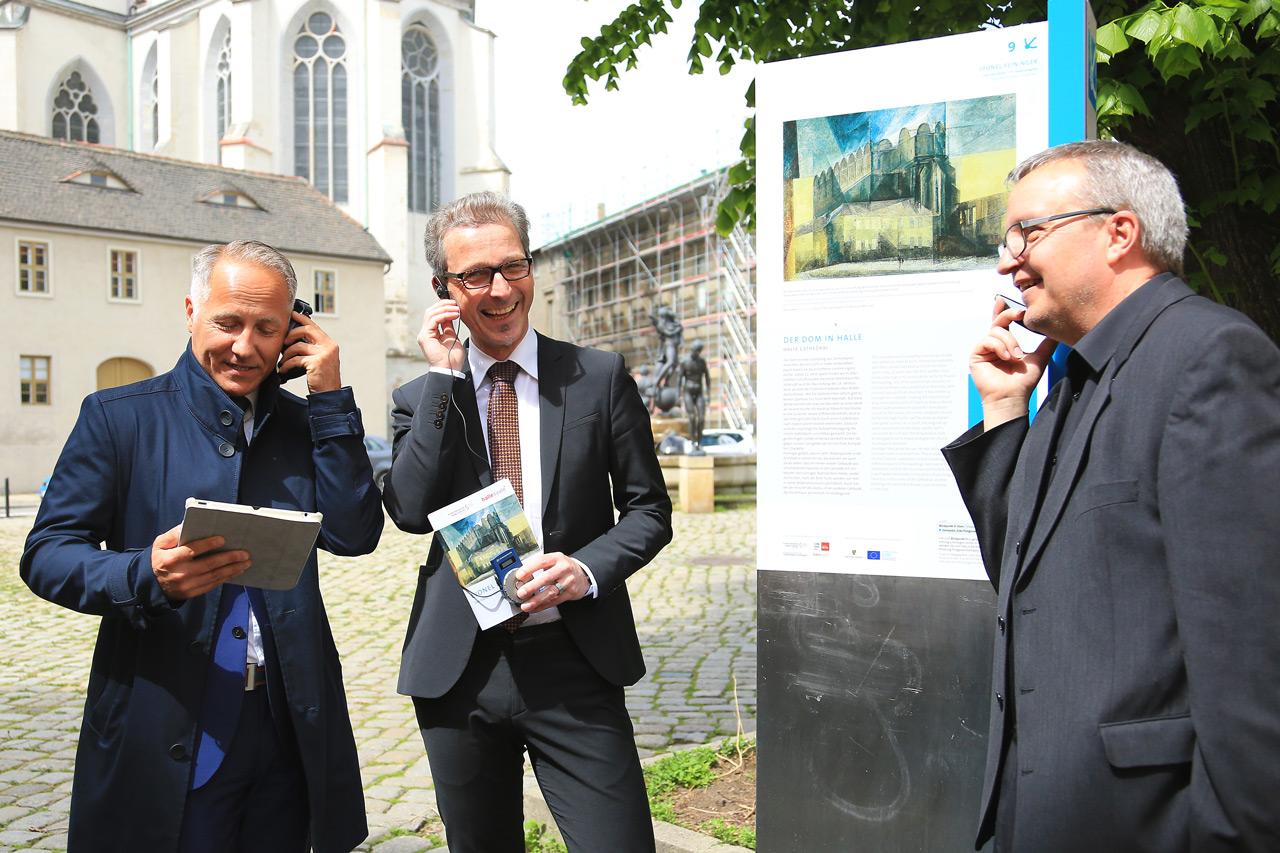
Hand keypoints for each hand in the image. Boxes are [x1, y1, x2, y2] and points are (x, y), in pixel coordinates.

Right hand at [151, 523, 249, 600]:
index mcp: (171, 559)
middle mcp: (180, 573)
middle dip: (228, 558)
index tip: (222, 539)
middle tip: (244, 553)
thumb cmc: (160, 559)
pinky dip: (225, 577)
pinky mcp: (192, 593)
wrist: (152, 584)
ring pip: (213, 576)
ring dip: (232, 569)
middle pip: (208, 564)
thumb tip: (188, 524)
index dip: (207, 544)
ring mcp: (187, 585)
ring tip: (245, 562)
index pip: (191, 550)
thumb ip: (174, 534)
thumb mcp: (160, 544)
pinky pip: (212, 584)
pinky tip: (235, 571)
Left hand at [280, 310, 341, 392]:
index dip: (302, 319)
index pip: (314, 326)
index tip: (293, 314)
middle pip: (306, 330)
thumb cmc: (323, 379)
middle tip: (284, 342)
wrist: (329, 394)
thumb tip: (296, 340)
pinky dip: (287, 365)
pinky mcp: (316, 362)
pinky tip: (284, 370)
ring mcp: (323, 354)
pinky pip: (295, 359)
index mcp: (330, 344)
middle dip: (291, 334)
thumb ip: (314, 348)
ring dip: (287, 354)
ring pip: (298, 346)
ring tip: (283, 361)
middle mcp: (329, 346)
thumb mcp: (321, 360)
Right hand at [416, 299, 465, 371]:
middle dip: (443, 305)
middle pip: (431, 311)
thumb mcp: (452, 337)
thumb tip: (450, 315)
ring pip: (431, 313)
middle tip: (455, 303)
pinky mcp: (425, 337)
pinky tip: (453, 314)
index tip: (455, 304)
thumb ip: (448, 326)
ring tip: (456, 309)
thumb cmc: (452, 359)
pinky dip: (444, 315)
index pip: (434, 314)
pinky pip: (433, 320)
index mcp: (432, 333)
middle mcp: (426, 333)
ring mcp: (424, 334)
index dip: (444, 307)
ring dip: (445, 308)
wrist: (450, 370)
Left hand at [512, 552, 587, 612]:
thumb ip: (538, 566)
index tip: (519, 575)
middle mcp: (563, 568)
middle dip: (532, 586)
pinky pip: (555, 601)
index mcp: (556, 558)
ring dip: (537, 600)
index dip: (529, 568)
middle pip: (547, 578)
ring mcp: (568, 581)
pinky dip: (543, 606)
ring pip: (551, 591)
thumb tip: (519, 577)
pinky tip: (534, 608)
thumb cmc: (563, 568)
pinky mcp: (570, 593)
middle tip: (521, 593)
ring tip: (526, 605)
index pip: (541, 561)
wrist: (582, 575)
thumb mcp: (553, 561)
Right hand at [970, 297, 1057, 429]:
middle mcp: (993, 345)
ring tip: (1016, 357)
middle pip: (998, 321)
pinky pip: (987, 341)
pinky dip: (1000, 347)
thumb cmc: (1023, 382)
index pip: (1003, 323)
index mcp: (1005, 344)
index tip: (1005, 299)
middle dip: (1009, 315)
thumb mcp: (1039, 358)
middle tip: (1021, 314)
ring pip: (996, 331)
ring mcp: (984, 350)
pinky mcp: (976, 356)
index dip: (1003, 310)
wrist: (1013, 397)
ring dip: (1009, 341)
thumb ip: (1046, 344)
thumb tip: (1056, 331)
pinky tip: (1007, 358)